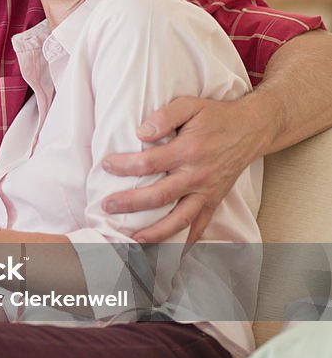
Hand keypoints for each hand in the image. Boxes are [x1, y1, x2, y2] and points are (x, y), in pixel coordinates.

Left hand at [101, 96, 264, 243]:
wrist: (251, 128)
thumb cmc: (216, 116)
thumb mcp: (190, 105)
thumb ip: (165, 116)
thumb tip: (142, 132)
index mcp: (188, 150)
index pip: (149, 162)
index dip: (125, 166)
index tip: (107, 165)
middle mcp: (197, 175)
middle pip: (159, 195)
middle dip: (131, 203)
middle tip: (108, 206)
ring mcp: (207, 191)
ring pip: (180, 219)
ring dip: (156, 232)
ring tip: (134, 240)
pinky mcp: (215, 200)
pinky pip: (201, 224)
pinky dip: (187, 240)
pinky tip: (172, 252)